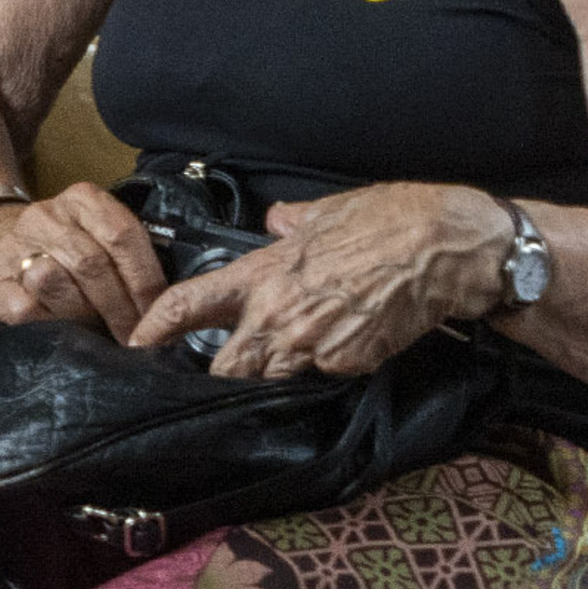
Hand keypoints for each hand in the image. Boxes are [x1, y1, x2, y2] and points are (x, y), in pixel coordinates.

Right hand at [0, 179, 163, 331]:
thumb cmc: (61, 252)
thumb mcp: (95, 236)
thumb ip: (128, 255)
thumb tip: (169, 302)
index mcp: (81, 200)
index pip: (122, 234)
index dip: (145, 280)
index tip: (158, 313)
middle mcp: (45, 216)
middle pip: (92, 262)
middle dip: (120, 307)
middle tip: (136, 336)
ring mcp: (14, 247)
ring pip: (54, 282)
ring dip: (83, 315)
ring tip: (98, 333)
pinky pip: (24, 308)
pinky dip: (48, 323)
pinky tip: (62, 332)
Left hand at [128, 181, 508, 377]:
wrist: (448, 248)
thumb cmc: (391, 218)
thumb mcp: (329, 210)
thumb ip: (293, 222)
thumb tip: (277, 222)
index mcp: (264, 271)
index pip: (190, 304)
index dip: (156, 327)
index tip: (138, 344)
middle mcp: (278, 313)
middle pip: (226, 365)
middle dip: (220, 372)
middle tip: (223, 371)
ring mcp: (313, 344)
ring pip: (271, 378)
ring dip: (271, 376)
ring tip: (285, 362)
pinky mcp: (349, 363)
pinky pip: (323, 376)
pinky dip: (326, 368)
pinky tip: (341, 350)